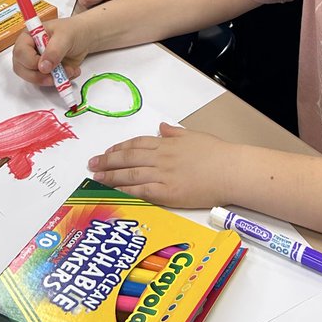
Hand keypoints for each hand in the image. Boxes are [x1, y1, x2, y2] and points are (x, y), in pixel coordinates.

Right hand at [12, 15, 89, 86]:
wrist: (84, 37)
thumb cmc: (72, 30)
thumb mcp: (65, 36)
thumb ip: (54, 51)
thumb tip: (43, 67)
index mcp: (28, 37)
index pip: (20, 52)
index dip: (31, 62)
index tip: (47, 65)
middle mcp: (28, 51)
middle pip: (21, 69)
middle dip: (40, 76)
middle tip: (56, 75)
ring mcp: (36, 63)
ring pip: (34, 79)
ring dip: (53, 79)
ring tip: (70, 70)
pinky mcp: (45, 73)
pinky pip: (47, 83)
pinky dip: (60, 81)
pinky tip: (71, 71)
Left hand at [88, 123, 236, 206]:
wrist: (230, 171)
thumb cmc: (217, 154)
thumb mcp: (194, 136)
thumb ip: (175, 133)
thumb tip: (162, 128)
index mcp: (167, 144)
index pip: (137, 144)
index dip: (119, 148)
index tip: (107, 152)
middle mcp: (161, 158)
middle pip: (128, 158)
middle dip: (107, 161)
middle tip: (91, 164)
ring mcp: (162, 175)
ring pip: (130, 174)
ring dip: (110, 176)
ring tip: (96, 178)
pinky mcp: (167, 193)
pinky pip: (140, 191)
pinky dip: (125, 191)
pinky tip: (114, 192)